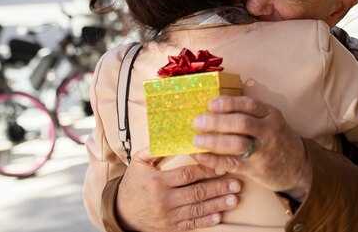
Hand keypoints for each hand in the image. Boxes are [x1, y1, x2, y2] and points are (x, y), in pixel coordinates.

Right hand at [116, 149, 241, 231]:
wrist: (121, 212)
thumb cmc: (134, 182)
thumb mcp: (139, 162)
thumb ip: (155, 149)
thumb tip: (175, 135)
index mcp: (158, 181)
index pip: (187, 175)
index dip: (206, 170)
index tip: (222, 166)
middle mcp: (164, 200)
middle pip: (196, 193)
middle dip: (218, 188)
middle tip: (236, 183)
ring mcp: (168, 215)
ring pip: (197, 209)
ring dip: (217, 204)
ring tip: (234, 199)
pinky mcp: (170, 227)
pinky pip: (191, 224)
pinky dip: (206, 221)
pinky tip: (219, 216)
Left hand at [191, 96, 311, 200]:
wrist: (297, 166)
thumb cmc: (276, 139)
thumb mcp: (270, 120)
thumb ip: (248, 114)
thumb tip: (213, 108)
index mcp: (271, 114)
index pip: (249, 105)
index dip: (228, 103)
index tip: (210, 104)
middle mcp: (269, 131)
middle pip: (241, 123)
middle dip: (217, 122)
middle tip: (198, 122)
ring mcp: (264, 151)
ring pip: (237, 144)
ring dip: (213, 141)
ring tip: (196, 139)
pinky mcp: (256, 169)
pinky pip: (232, 164)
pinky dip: (214, 160)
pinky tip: (201, 155)